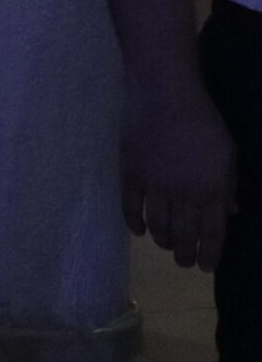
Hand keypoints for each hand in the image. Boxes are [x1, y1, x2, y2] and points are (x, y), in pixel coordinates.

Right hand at [121, 82, 238, 269]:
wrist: (164, 94)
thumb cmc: (202, 121)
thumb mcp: (227, 154)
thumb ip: (227, 185)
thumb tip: (231, 211)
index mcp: (211, 190)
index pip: (212, 233)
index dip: (209, 253)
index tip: (206, 267)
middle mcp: (182, 194)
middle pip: (183, 235)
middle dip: (184, 254)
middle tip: (184, 262)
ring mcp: (153, 185)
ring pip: (157, 225)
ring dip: (162, 241)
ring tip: (165, 247)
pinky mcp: (130, 173)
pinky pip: (129, 206)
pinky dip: (133, 222)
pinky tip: (138, 231)